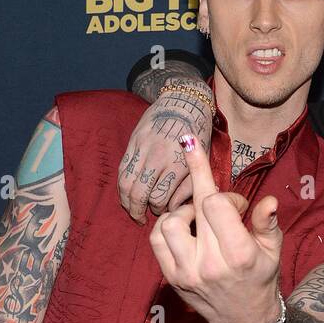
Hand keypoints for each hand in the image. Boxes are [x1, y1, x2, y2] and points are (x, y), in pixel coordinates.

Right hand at [119, 91, 212, 222]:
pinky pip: (122, 168)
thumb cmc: (197, 133)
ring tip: (131, 210)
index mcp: (176, 164)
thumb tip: (174, 208)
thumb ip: (187, 187)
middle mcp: (157, 157)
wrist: (184, 101)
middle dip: (138, 211)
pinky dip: (122, 184)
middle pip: (139, 193)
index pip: (159, 198)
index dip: (158, 210)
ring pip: (126, 182)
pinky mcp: (133, 142)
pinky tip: (126, 193)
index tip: (161, 214)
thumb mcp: (201, 161)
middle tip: (141, 220)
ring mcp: (142, 148)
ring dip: (126, 200)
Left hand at [149, 137, 283, 322]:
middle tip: (213, 190)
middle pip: (194, 208)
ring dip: (183, 211)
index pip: (216, 204)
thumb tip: (269, 201)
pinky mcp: (172, 278)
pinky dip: (166, 226)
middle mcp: (210, 264)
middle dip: (203, 186)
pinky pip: (157, 240)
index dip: (227, 195)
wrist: (243, 321)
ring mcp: (187, 272)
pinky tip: (181, 227)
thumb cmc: (260, 279)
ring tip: (196, 216)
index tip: (238, 205)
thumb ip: (267, 223)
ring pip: (170, 223)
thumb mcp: (272, 251)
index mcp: (238, 255)